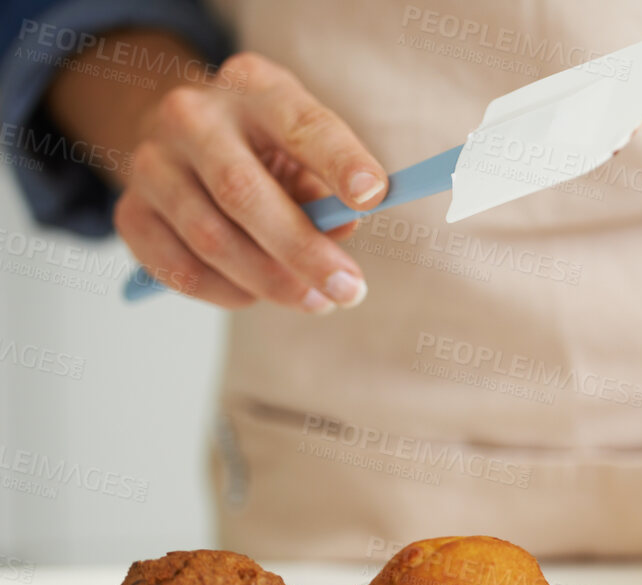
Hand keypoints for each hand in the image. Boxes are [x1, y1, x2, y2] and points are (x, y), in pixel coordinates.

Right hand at [113, 52, 385, 311]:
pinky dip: (226, 293)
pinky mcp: (130, 211)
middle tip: (349, 290)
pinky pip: (177, 268)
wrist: (178, 134)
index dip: (338, 160)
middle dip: (302, 250)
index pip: (300, 123)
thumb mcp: (304, 143)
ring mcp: (151, 163)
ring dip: (270, 282)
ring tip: (316, 301)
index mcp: (253, 88)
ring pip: (210, 238)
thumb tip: (340, 232)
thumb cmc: (265, 144)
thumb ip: (326, 186)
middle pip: (242, 192)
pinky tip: (257, 296)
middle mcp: (191, 118)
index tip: (373, 197)